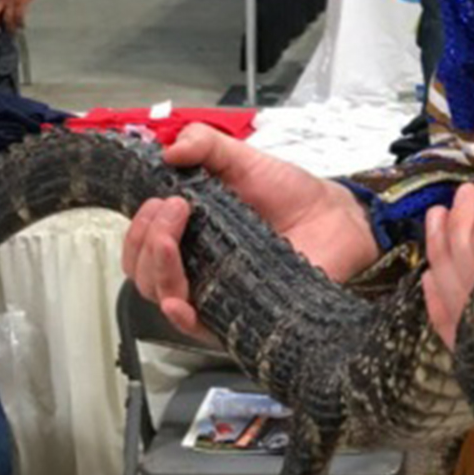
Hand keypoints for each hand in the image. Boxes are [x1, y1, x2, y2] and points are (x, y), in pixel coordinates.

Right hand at [119, 125, 375, 338]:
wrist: (335, 217)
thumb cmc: (289, 192)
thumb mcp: (241, 158)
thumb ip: (204, 144)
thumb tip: (167, 151)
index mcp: (188, 234)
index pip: (139, 246)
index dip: (138, 227)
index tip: (161, 200)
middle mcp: (196, 267)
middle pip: (143, 274)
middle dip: (144, 242)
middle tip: (173, 209)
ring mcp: (216, 293)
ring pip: (162, 298)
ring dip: (157, 267)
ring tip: (174, 235)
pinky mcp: (240, 315)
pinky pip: (199, 330)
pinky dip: (181, 316)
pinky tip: (178, 300)